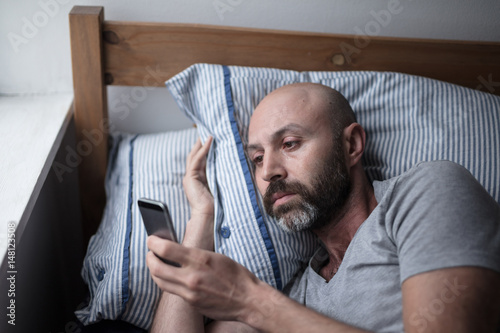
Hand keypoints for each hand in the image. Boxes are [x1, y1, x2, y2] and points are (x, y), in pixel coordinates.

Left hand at [147, 236, 262, 322]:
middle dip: (149, 257)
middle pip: (156, 267)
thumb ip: (195, 254)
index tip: (151, 239)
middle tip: (150, 252)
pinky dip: (167, 281)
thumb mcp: (216, 256)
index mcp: (200, 259)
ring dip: (154, 270)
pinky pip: (172, 291)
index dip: (153, 242)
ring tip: (155, 263)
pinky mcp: (191, 303)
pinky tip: (170, 276)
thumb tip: (177, 249)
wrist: (247, 299)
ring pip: (160, 281)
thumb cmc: (236, 275)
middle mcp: (191, 277)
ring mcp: (190, 292)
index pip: (166, 249)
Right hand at [183, 136, 213, 218]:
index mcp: (198, 179)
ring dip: (201, 143)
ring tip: (208, 133)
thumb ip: (220, 175)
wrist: (209, 214)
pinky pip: (196, 159)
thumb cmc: (216, 203)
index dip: (204, 149)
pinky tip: (208, 141)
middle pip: (195, 155)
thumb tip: (231, 165)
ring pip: (194, 155)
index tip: (211, 139)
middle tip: (208, 131)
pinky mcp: (190, 177)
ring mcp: (189, 177)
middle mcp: (192, 177)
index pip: (200, 160)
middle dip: (200, 143)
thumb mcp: (219, 184)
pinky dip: (203, 149)